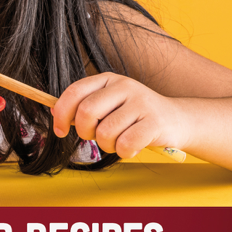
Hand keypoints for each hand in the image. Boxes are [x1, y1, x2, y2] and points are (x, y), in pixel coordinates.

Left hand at [52, 72, 189, 157]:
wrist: (177, 119)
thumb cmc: (135, 115)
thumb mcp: (109, 104)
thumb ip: (84, 106)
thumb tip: (53, 110)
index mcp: (108, 79)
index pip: (74, 92)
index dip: (61, 113)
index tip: (60, 130)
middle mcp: (124, 86)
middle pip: (86, 112)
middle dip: (84, 132)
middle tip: (95, 137)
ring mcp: (141, 103)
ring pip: (105, 133)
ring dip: (107, 145)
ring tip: (118, 141)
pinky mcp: (155, 122)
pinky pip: (125, 145)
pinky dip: (123, 152)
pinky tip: (131, 147)